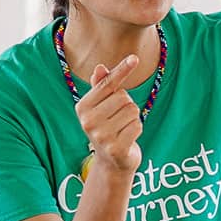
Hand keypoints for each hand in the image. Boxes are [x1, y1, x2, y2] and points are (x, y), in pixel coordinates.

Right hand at [76, 56, 145, 175]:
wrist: (111, 163)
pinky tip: (128, 139)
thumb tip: (100, 68)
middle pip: (123, 97)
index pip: (107, 84)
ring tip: (122, 129)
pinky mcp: (115, 148)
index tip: (135, 58)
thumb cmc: (107, 128)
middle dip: (127, 106)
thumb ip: (101, 87)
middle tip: (118, 120)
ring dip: (133, 118)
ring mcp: (101, 136)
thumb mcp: (101, 107)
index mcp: (82, 107)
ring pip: (132, 110)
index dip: (122, 70)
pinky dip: (137, 129)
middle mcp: (88, 121)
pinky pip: (137, 125)